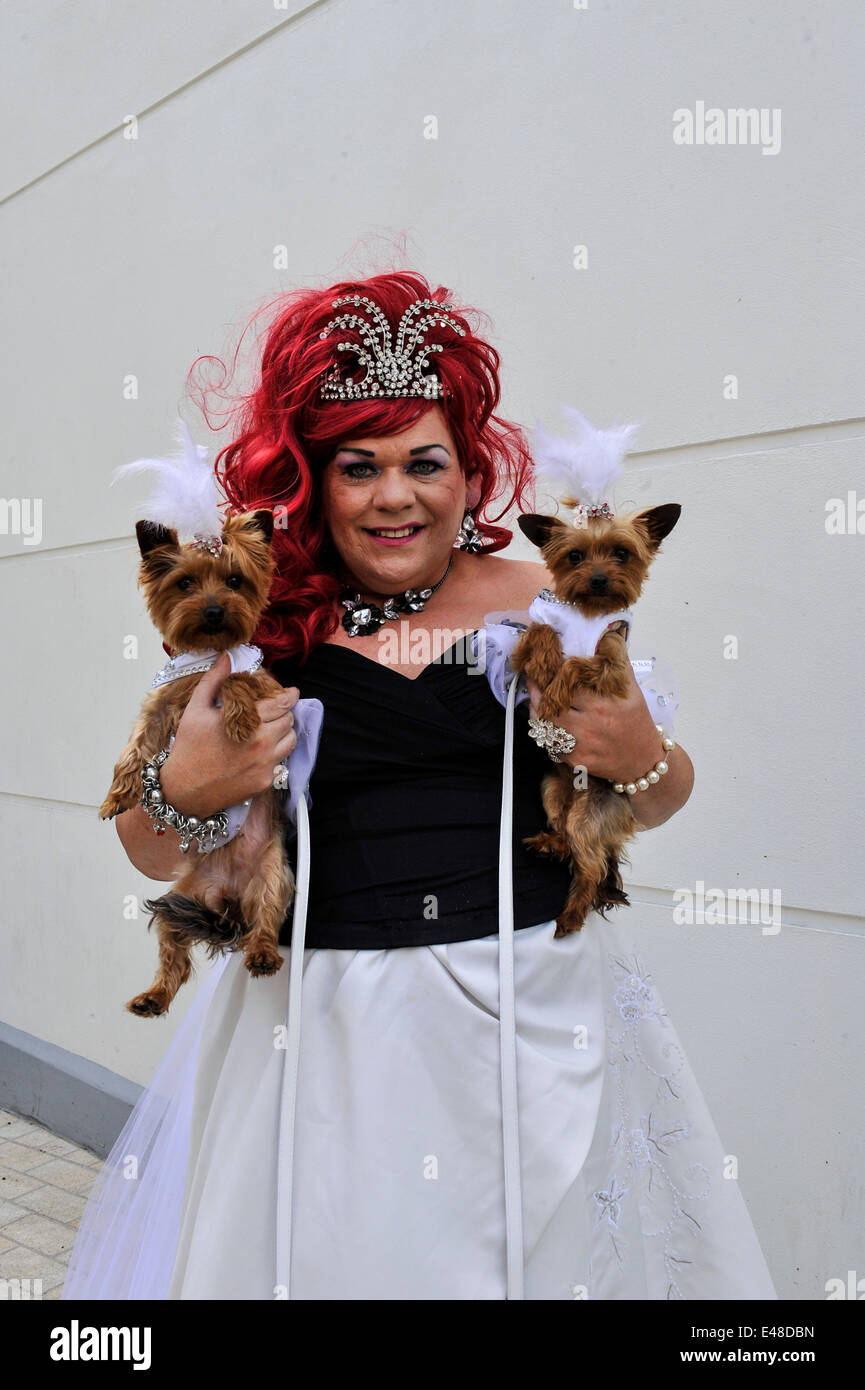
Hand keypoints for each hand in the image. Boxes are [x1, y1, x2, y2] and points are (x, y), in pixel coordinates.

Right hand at [160, 652, 299, 818]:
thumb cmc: (188, 748)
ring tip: (268, 730)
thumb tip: (226, 657)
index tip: (291, 693)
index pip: (282, 703)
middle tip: (272, 712)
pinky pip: (281, 763)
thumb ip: (214, 680)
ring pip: (290, 741)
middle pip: (289, 720)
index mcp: (248, 722)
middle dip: (283, 713)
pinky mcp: (264, 782)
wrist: (183, 790)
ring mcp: (265, 765)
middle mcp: (261, 743)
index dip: (289, 696)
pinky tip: (258, 753)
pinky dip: (274, 756)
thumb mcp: (196, 708)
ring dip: (283, 733)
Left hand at [526, 659, 663, 784]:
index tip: (543, 660)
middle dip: (538, 685)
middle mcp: (591, 725)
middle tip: (532, 673)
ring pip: (544, 721)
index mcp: (604, 704)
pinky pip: (549, 740)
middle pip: (551, 702)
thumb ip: (617, 662)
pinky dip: (542, 725)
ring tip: (534, 691)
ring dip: (535, 704)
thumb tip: (606, 637)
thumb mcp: (631, 689)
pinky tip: (543, 714)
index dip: (553, 670)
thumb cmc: (636, 721)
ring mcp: (581, 745)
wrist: (642, 760)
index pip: (568, 682)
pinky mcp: (573, 760)